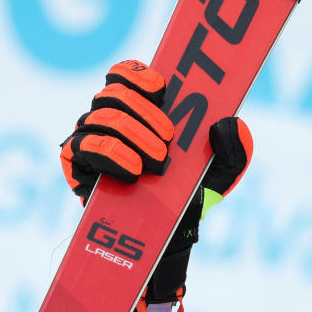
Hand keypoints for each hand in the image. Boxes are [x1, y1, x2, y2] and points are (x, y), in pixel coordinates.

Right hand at [60, 60, 252, 311]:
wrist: (169, 237)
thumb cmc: (191, 197)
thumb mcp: (221, 172)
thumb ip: (234, 148)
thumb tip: (227, 123)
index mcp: (141, 112)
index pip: (125, 75)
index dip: (137, 74)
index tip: (161, 89)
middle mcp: (111, 121)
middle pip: (112, 93)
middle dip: (144, 111)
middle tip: (168, 138)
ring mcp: (91, 140)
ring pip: (100, 117)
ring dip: (133, 135)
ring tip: (157, 163)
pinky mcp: (77, 165)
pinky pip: (84, 146)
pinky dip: (112, 154)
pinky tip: (133, 170)